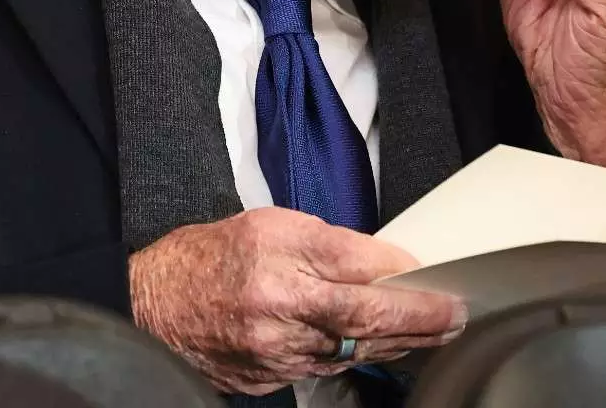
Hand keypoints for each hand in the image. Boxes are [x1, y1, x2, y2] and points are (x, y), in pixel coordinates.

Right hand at [129, 207, 466, 395]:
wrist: (150, 308)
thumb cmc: (206, 257)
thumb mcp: (269, 223)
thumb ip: (329, 242)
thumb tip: (382, 263)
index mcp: (280, 265)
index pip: (362, 275)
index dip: (409, 283)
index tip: (442, 284)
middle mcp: (281, 315)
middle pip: (368, 324)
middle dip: (420, 323)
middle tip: (456, 318)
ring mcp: (276, 356)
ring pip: (354, 354)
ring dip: (398, 345)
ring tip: (434, 334)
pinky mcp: (270, 381)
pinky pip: (325, 370)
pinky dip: (357, 358)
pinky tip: (379, 349)